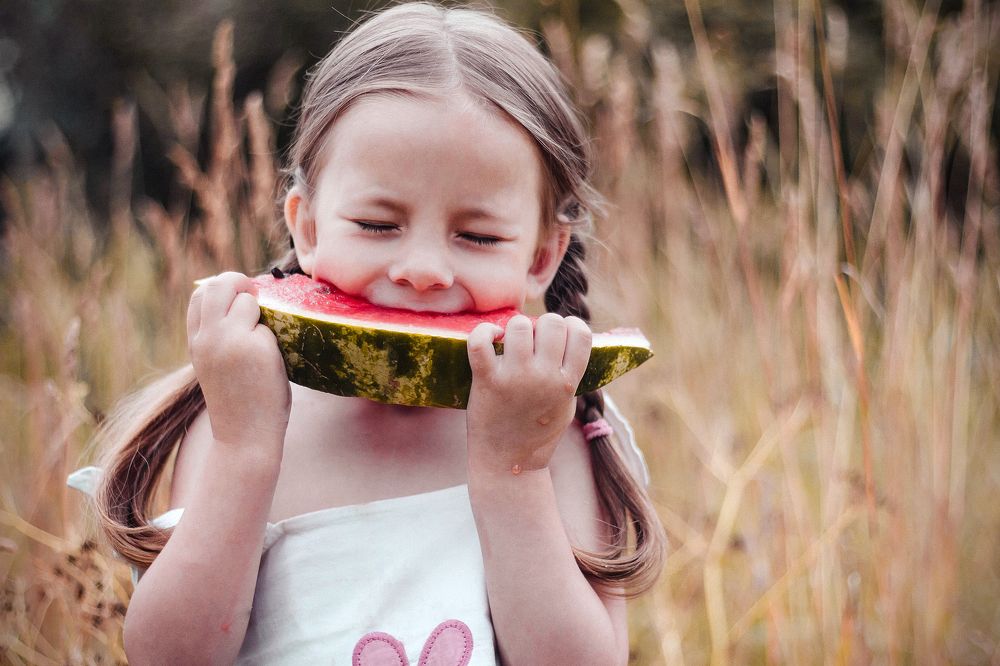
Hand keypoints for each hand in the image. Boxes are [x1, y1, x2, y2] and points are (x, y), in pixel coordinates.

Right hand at [187, 272, 290, 450]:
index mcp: (196, 342)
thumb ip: (222, 334)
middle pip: (219, 285)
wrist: (245, 437)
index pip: (200, 295)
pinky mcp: (256, 346)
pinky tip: (272, 365)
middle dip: (240, 282)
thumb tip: (247, 301)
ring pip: (248, 301)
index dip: (222, 289)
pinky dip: (275, 340)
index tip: (240, 297)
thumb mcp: (217, 364)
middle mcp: (208, 337)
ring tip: (265, 342)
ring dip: (261, 314)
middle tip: (257, 294)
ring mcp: (231, 340)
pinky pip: (271, 327)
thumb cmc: (238, 403)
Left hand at [466, 313, 591, 474]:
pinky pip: (480, 341)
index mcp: (568, 383)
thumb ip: (568, 373)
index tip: (560, 336)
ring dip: (516, 329)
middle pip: (551, 323)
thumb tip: (567, 338)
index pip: (581, 333)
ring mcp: (516, 378)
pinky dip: (483, 332)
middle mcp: (544, 377)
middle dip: (542, 325)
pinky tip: (491, 338)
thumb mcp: (566, 404)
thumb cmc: (538, 432)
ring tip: (511, 343)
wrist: (509, 463)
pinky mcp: (487, 380)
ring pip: (519, 325)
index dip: (571, 326)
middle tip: (533, 341)